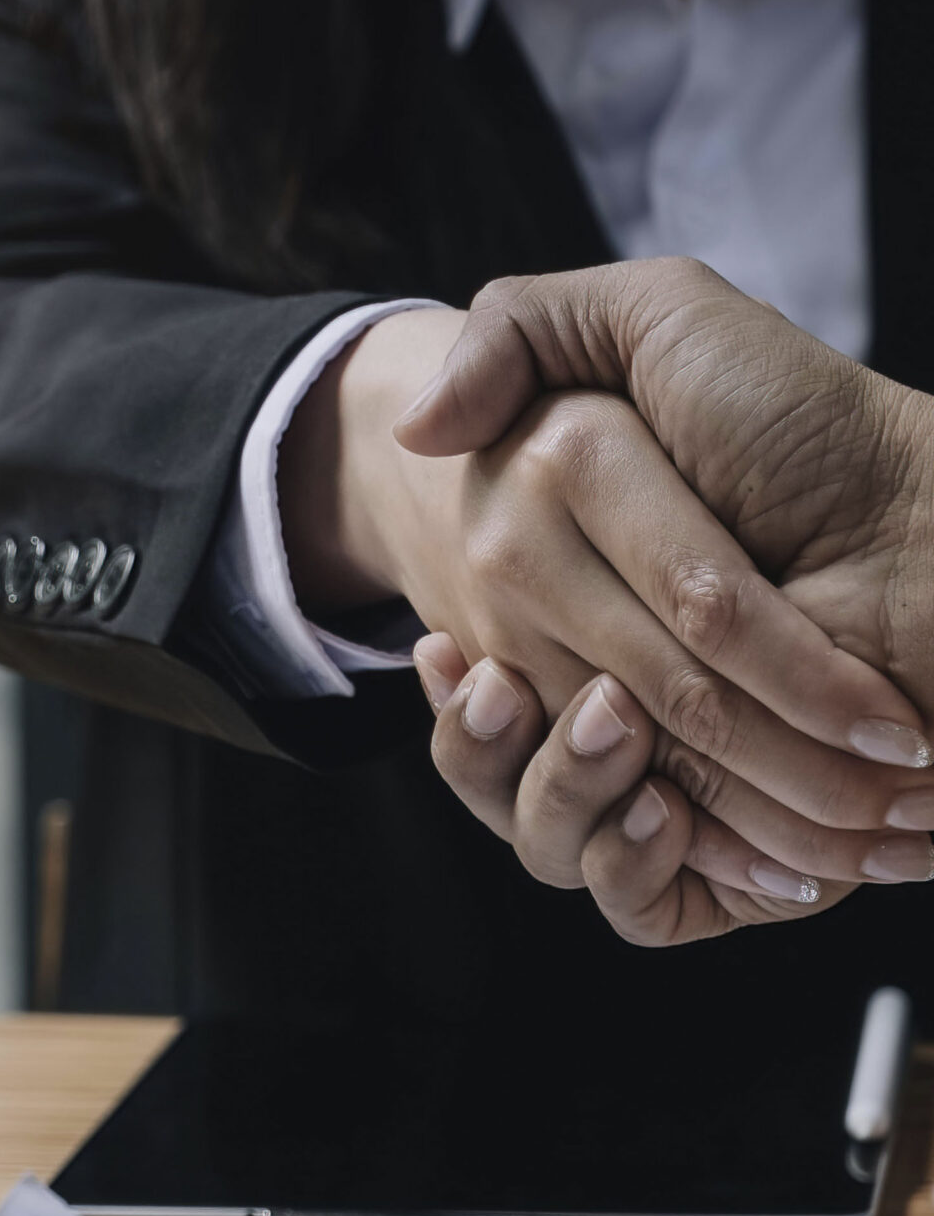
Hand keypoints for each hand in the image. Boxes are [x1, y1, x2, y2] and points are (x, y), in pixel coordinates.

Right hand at [285, 298, 933, 907]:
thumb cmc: (802, 415)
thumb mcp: (655, 319)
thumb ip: (518, 333)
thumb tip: (414, 429)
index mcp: (553, 587)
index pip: (465, 673)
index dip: (458, 694)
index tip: (465, 662)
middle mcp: (591, 679)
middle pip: (510, 758)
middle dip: (527, 741)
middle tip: (575, 696)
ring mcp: (654, 761)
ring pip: (552, 835)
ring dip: (571, 799)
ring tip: (620, 738)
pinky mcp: (720, 832)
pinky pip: (640, 895)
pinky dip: (638, 867)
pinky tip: (657, 814)